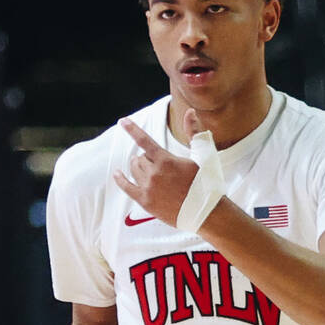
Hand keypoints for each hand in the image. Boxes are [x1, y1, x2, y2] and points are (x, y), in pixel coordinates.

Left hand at [114, 112, 204, 226]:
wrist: (207, 213)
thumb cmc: (206, 182)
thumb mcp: (203, 154)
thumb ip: (193, 132)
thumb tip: (190, 112)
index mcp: (166, 160)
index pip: (145, 140)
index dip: (133, 129)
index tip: (123, 121)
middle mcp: (154, 173)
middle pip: (140, 158)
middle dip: (147, 158)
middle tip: (159, 164)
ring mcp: (148, 188)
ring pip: (134, 170)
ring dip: (139, 167)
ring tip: (149, 170)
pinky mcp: (145, 201)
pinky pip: (126, 187)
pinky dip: (120, 179)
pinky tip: (117, 174)